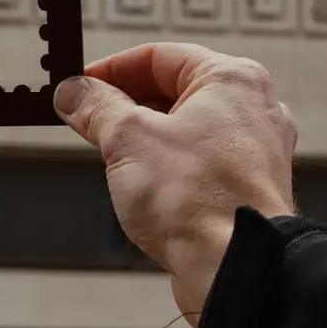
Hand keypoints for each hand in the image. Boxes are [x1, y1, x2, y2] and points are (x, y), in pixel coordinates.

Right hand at [54, 42, 296, 327]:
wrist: (236, 270)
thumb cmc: (198, 199)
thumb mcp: (127, 138)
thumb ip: (95, 107)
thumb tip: (73, 92)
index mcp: (232, 79)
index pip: (158, 56)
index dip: (111, 69)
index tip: (80, 86)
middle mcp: (251, 109)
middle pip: (172, 91)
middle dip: (125, 105)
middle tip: (88, 120)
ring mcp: (254, 151)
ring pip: (184, 128)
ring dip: (143, 139)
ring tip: (111, 156)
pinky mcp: (247, 188)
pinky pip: (197, 162)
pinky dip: (166, 167)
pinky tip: (142, 187)